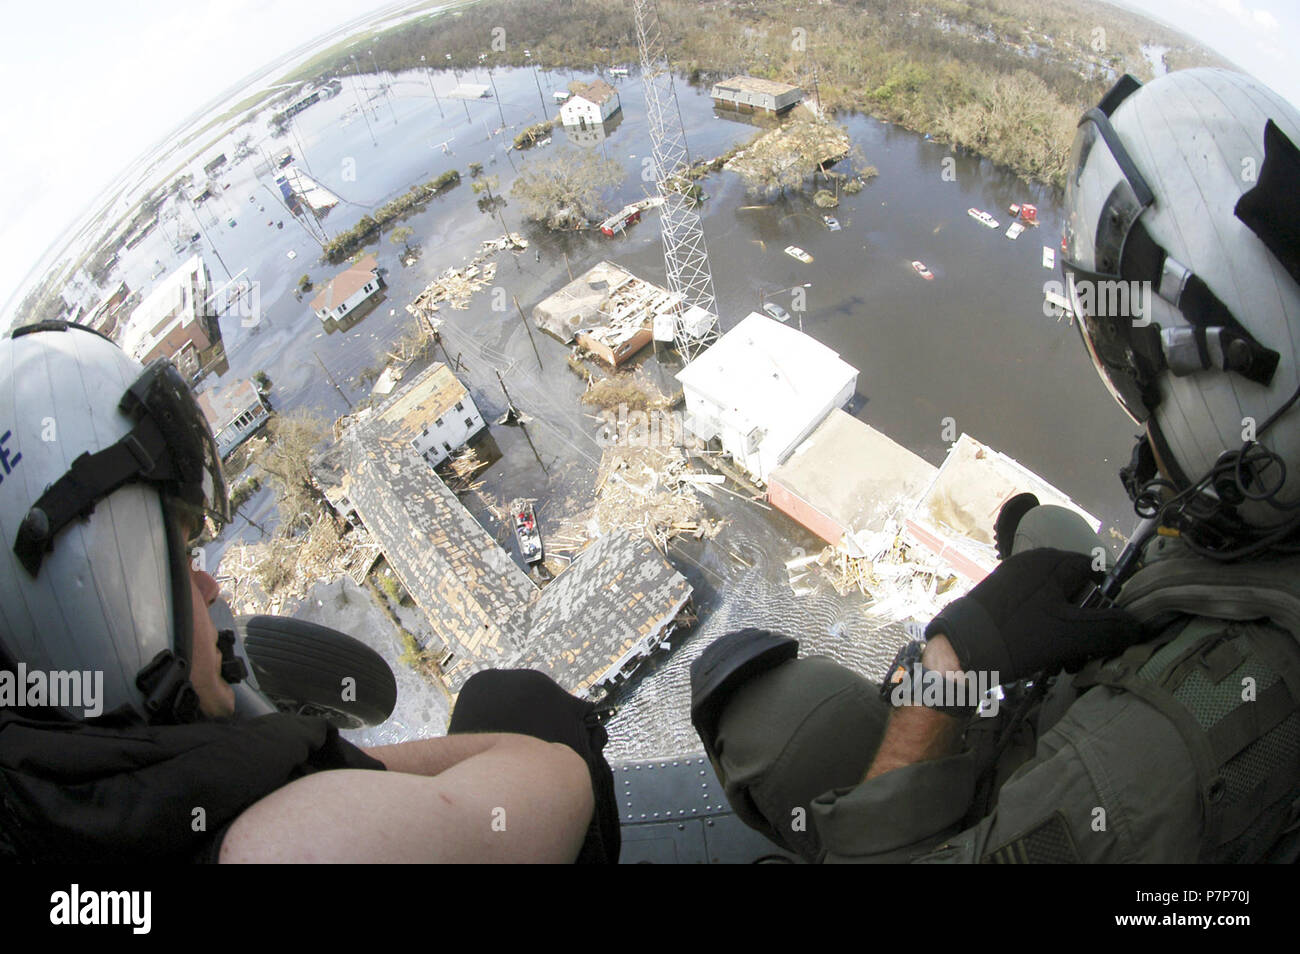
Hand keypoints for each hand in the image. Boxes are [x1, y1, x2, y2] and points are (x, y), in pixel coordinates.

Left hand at [924, 548, 1140, 682]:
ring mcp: (1013, 582)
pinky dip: (1047, 633)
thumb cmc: (1015, 637)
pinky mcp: (1000, 601)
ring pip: (1057, 605)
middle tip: (1086, 651)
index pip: (1096, 571)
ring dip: (1068, 634)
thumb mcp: (1070, 636)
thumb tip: (1138, 626)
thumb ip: (1109, 629)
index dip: (1108, 600)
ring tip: (1065, 661)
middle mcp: (1030, 564)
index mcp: (1049, 562)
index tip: (1111, 628)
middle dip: (1087, 622)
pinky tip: (1046, 657)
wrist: (957, 653)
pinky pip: (1036, 613)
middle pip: (1077, 590)